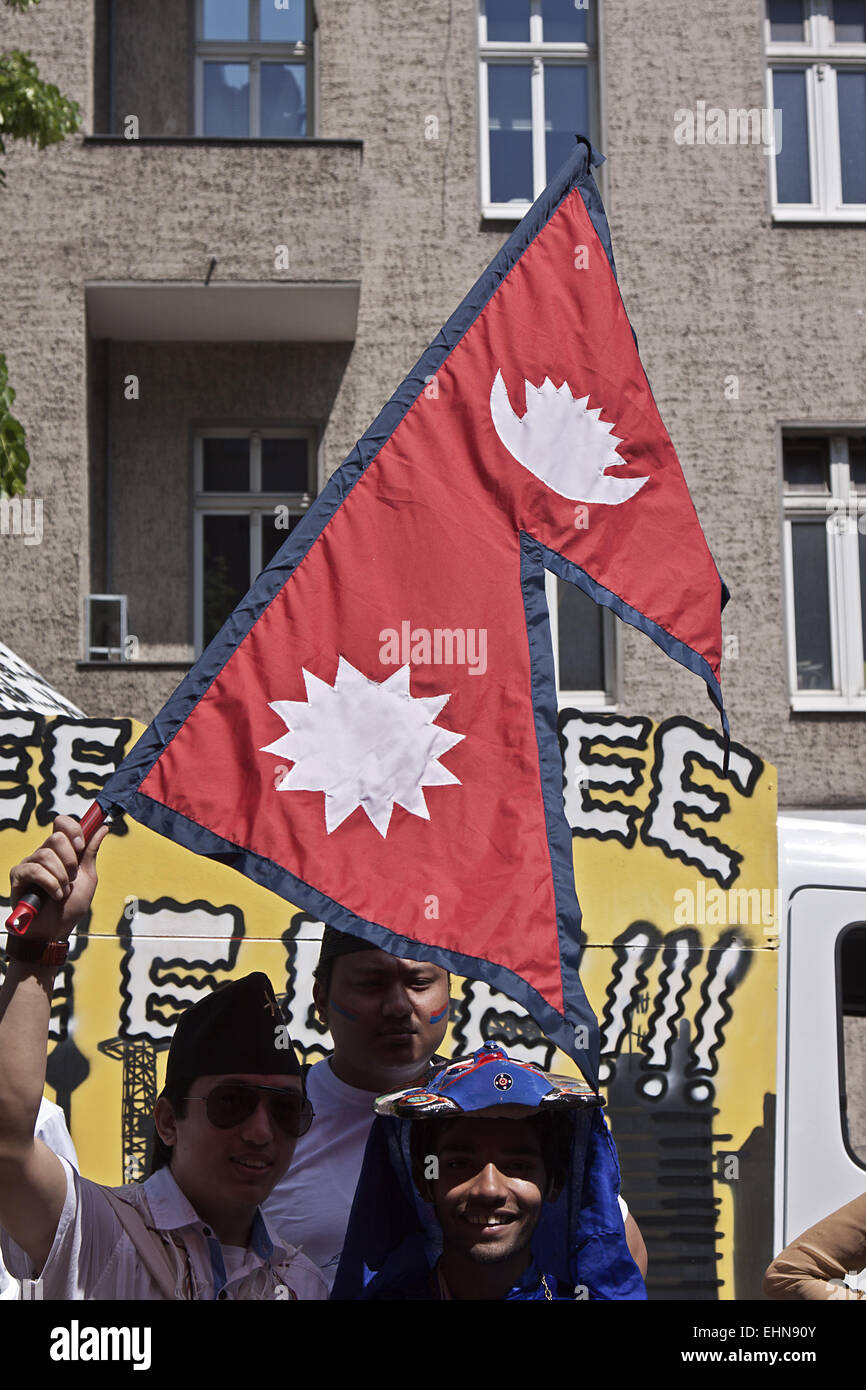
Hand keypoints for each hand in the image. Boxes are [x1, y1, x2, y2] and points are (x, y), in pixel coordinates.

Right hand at [9, 815, 109, 940]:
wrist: (56, 931)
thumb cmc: (70, 907)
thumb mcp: (88, 877)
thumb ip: (91, 852)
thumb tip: (102, 828)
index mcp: (61, 852)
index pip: (62, 824)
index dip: (73, 830)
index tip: (81, 846)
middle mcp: (43, 854)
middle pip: (56, 837)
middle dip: (70, 860)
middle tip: (72, 877)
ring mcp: (30, 864)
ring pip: (46, 854)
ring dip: (61, 877)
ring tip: (63, 892)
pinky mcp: (18, 876)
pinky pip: (34, 870)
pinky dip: (50, 884)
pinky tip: (54, 896)